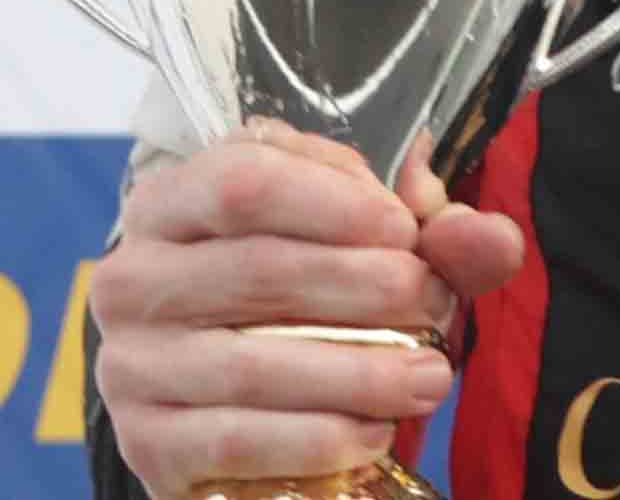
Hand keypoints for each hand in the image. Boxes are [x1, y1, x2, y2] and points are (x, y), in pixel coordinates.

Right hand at [89, 124, 526, 493]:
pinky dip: (317, 438)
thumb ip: (436, 234)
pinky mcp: (146, 441)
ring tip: (431, 378)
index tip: (406, 230)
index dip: (336, 202)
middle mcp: (133, 276)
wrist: (234, 404)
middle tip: (437, 306)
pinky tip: (373, 433)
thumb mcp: (370, 247)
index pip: (244, 179)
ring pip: (253, 363)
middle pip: (259, 269)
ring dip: (360, 373)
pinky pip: (237, 439)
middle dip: (368, 288)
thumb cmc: (304, 299)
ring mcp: (130, 362)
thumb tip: (489, 238)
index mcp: (174, 201)